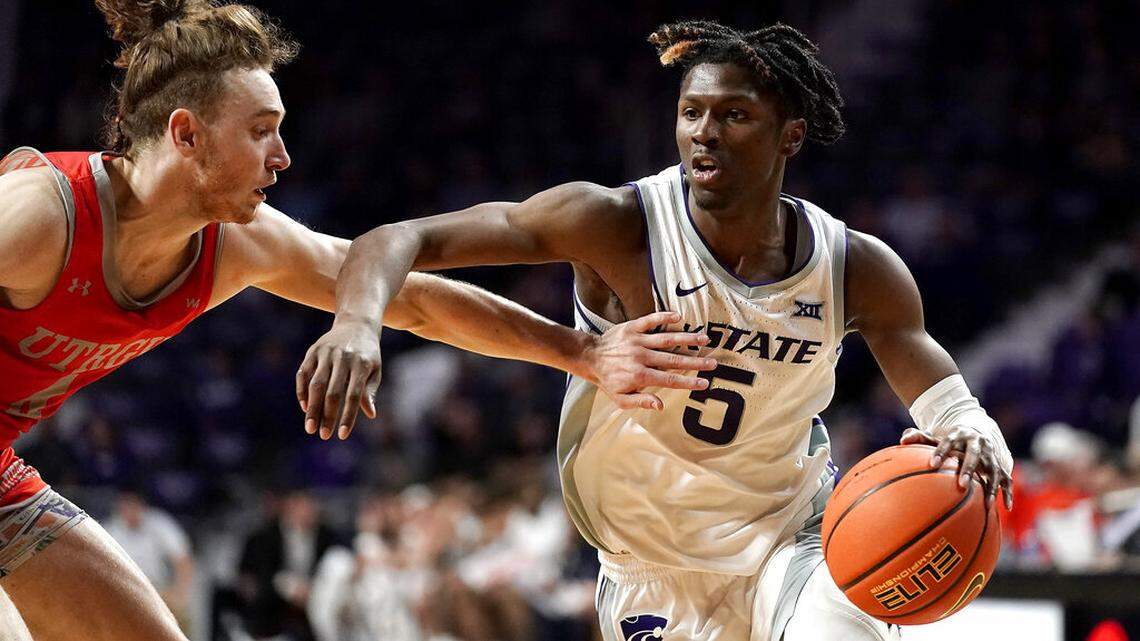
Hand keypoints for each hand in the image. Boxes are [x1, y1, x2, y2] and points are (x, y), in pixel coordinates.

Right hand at [296, 320, 381, 440]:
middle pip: (332, 392)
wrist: (356, 323)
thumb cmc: (368, 353)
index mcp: (361, 365)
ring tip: (310, 427)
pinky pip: (303, 374)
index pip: (353, 395)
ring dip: (312, 408)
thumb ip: (370, 391)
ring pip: (315, 385)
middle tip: (323, 435)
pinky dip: (302, 391)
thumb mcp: (375, 370)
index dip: (347, 416)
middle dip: (327, 416)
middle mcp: (343, 358)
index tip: (342, 435)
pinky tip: (304, 407)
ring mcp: (326, 353)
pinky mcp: (313, 351)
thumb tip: (370, 414)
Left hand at [584, 311, 715, 409]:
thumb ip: (641, 401)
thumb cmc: (608, 380)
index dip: (689, 382)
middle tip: (713, 363)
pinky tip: (678, 317)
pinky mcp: (632, 327)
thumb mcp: (621, 398)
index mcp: (640, 376)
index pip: (670, 380)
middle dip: (695, 362)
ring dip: (687, 338)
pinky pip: (650, 320)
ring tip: (704, 339)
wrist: (590, 358)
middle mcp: (641, 357)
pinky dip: (664, 317)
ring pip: (666, 339)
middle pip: (673, 359)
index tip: (705, 383)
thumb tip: (660, 405)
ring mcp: (637, 341)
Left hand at [901, 427, 1013, 509]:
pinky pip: (1007, 481)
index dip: (941, 452)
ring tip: (986, 504)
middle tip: (962, 485)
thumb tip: (903, 439)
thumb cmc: (951, 441)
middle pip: (974, 456)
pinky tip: (1006, 507)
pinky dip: (1007, 493)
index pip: (949, 442)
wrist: (978, 433)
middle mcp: (978, 444)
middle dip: (969, 470)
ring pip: (994, 471)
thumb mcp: (937, 437)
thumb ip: (919, 437)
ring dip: (991, 487)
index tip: (932, 464)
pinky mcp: (1001, 467)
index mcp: (960, 435)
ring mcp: (992, 456)